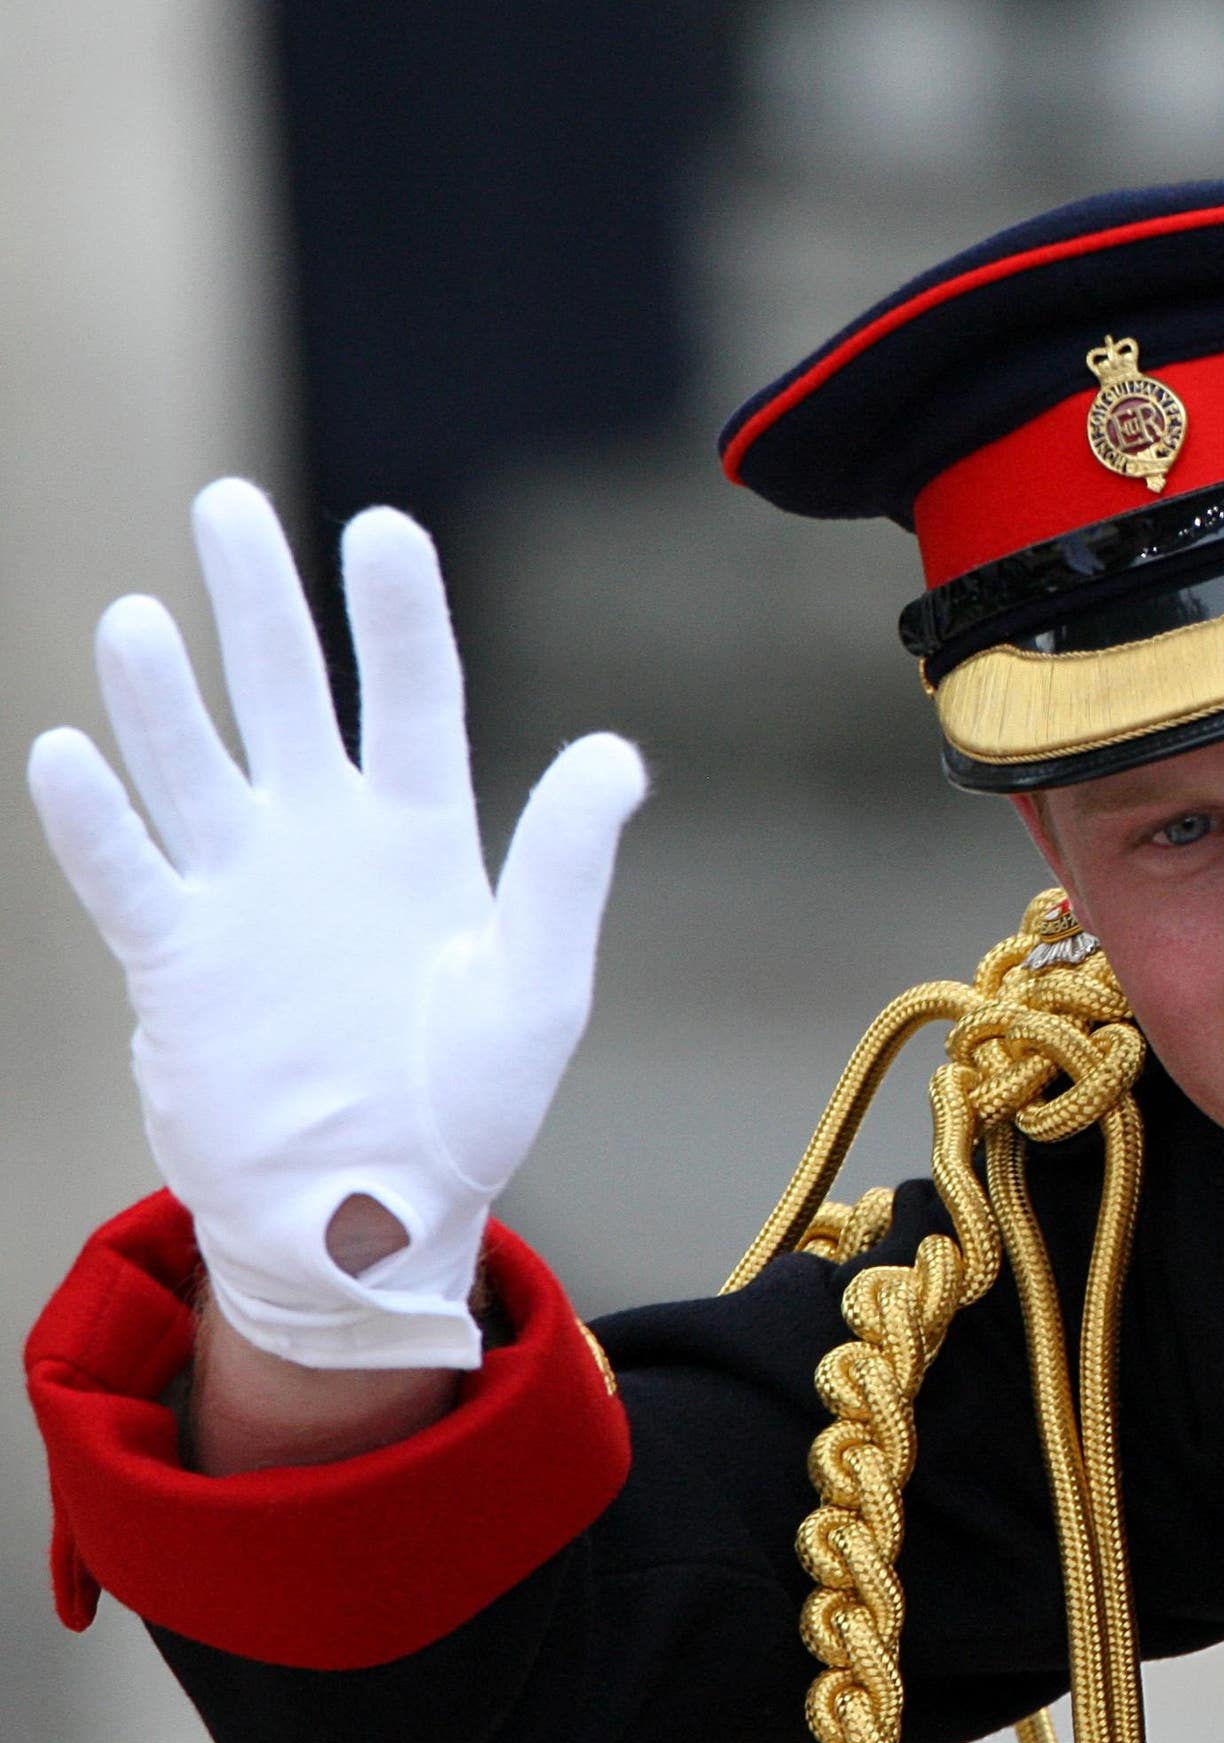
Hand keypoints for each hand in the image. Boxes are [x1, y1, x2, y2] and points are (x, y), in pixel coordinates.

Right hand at [27, 479, 644, 1370]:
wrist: (373, 1214)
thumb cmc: (470, 1110)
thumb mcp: (538, 989)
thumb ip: (566, 869)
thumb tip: (616, 755)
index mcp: (425, 841)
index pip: (412, 699)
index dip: (396, 616)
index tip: (382, 527)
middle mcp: (326, 843)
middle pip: (287, 698)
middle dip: (260, 607)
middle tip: (227, 507)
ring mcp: (245, 893)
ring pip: (193, 767)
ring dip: (163, 700)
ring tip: (140, 620)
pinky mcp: (178, 958)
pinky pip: (126, 872)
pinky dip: (98, 819)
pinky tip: (67, 750)